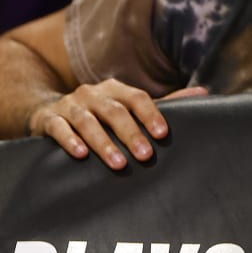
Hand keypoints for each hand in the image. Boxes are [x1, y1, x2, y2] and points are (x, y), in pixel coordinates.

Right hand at [28, 81, 208, 168]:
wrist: (49, 113)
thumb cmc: (98, 115)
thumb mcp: (127, 107)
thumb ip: (163, 104)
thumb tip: (203, 93)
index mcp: (114, 89)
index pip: (136, 97)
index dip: (150, 114)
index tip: (162, 134)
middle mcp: (92, 93)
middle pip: (114, 111)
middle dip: (130, 134)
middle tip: (145, 155)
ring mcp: (69, 105)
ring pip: (87, 121)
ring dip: (103, 142)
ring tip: (119, 163)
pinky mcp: (48, 119)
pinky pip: (58, 128)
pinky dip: (69, 140)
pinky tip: (80, 154)